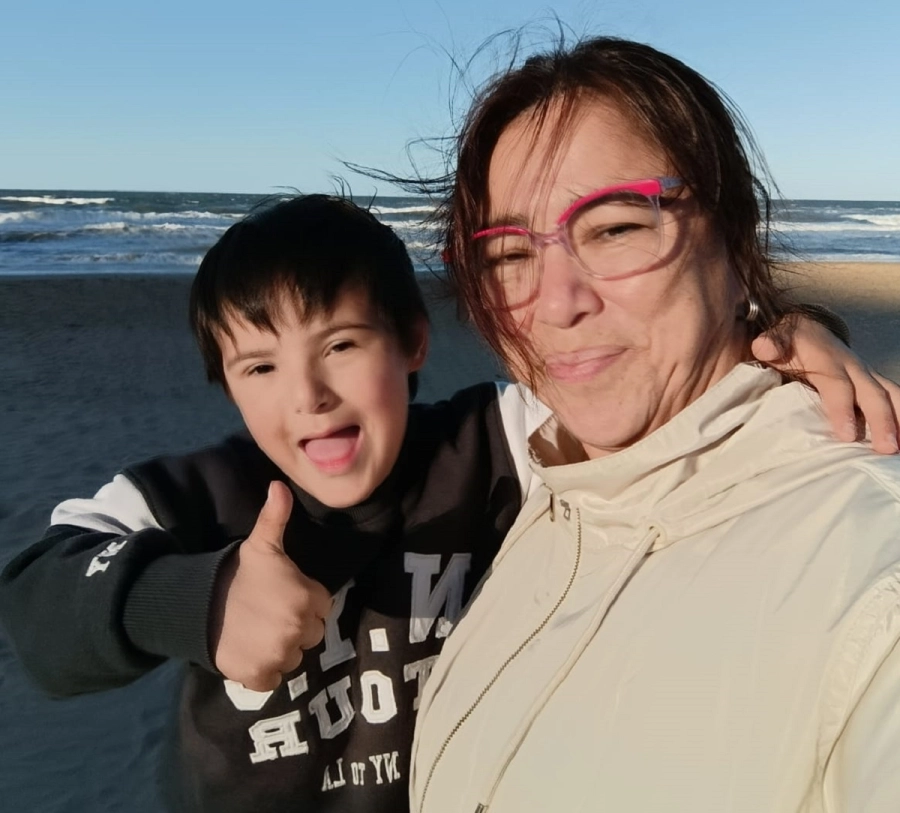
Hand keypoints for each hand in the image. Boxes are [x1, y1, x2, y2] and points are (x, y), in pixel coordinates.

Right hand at [210, 480, 332, 690]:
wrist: (195, 604)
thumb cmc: (237, 572)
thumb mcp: (261, 543)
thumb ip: (276, 516)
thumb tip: (280, 485)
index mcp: (309, 597)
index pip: (323, 607)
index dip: (305, 601)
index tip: (285, 596)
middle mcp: (300, 628)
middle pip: (312, 635)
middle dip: (296, 626)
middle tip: (270, 615)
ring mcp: (280, 654)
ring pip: (294, 658)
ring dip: (281, 649)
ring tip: (258, 632)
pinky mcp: (259, 675)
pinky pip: (273, 680)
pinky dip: (263, 672)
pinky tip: (250, 652)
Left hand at [752, 317, 899, 453]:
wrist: (804, 329)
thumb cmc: (787, 343)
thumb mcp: (775, 340)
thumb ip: (770, 344)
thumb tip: (763, 348)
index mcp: (827, 360)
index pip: (837, 385)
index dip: (843, 409)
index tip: (847, 435)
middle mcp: (853, 367)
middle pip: (872, 393)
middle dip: (882, 420)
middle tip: (886, 448)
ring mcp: (866, 375)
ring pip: (891, 394)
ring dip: (899, 420)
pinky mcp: (873, 383)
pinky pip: (894, 398)